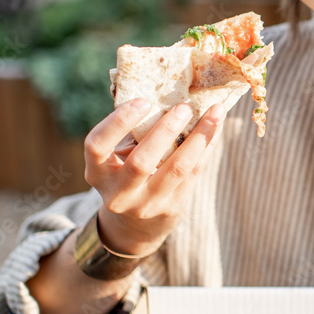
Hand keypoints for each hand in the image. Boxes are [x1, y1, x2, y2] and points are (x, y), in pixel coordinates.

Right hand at [84, 98, 225, 256]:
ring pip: (177, 168)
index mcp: (98, 172)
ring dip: (199, 137)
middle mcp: (118, 193)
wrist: (136, 225)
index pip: (97, 146)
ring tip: (215, 112)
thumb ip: (133, 132)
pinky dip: (207, 146)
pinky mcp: (173, 206)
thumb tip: (164, 88)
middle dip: (165, 131)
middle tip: (184, 106)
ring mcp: (147, 204)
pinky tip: (216, 127)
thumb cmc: (127, 174)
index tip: (143, 101)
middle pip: (141, 162)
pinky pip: (194, 172)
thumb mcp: (117, 158)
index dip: (118, 122)